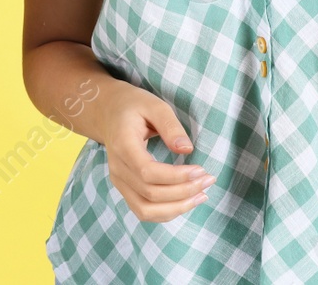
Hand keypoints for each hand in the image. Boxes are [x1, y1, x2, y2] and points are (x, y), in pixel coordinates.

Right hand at [96, 81, 212, 222]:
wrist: (109, 112)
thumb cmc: (134, 106)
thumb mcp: (154, 105)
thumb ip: (170, 126)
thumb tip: (186, 150)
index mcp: (123, 145)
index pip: (148, 172)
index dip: (176, 177)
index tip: (201, 170)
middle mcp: (117, 168)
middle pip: (150, 194)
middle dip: (183, 192)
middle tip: (209, 180)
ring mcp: (118, 181)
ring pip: (145, 210)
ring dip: (176, 208)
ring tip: (202, 195)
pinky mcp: (124, 189)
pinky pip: (143, 211)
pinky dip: (166, 212)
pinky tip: (186, 202)